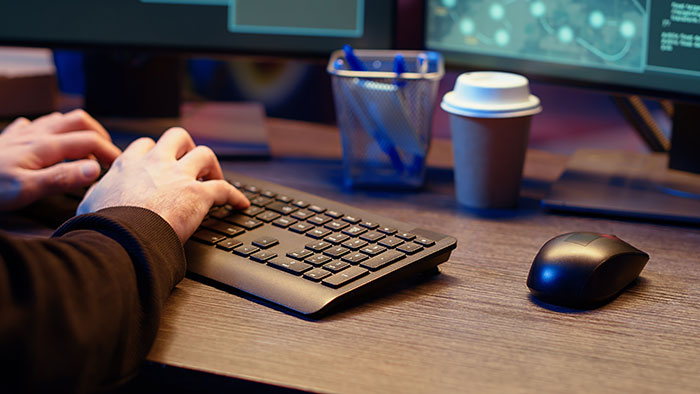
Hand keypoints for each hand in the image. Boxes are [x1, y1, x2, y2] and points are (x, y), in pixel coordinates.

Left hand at [0, 110, 121, 210]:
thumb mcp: (27, 189)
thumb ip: (62, 178)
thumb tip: (95, 169)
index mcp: (45, 146)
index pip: (90, 141)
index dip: (109, 151)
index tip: (120, 165)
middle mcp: (37, 134)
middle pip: (79, 121)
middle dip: (99, 135)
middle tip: (106, 154)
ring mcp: (23, 133)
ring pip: (59, 120)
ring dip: (78, 131)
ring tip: (84, 149)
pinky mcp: (9, 138)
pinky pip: (35, 125)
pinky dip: (50, 131)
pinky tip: (49, 143)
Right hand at [77, 127, 249, 243]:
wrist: (122, 237)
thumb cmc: (105, 226)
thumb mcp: (90, 204)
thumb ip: (97, 195)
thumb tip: (94, 201)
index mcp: (129, 165)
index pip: (145, 145)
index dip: (155, 152)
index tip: (160, 163)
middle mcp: (156, 164)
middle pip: (177, 137)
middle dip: (186, 146)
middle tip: (190, 163)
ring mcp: (179, 176)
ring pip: (205, 154)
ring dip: (212, 166)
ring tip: (214, 178)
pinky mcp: (198, 194)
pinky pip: (225, 189)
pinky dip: (235, 196)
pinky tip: (240, 204)